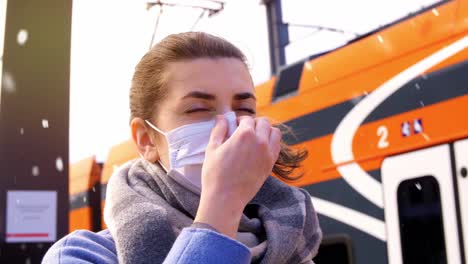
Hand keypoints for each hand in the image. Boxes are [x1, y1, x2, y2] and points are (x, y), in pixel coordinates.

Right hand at [194, 115, 280, 237]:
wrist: (226, 198)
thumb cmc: (215, 174)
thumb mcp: (212, 148)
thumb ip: (219, 130)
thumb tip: (222, 118)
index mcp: (244, 134)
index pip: (247, 119)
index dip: (239, 121)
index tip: (234, 127)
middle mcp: (260, 141)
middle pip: (263, 122)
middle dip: (253, 123)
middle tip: (244, 131)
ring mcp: (267, 153)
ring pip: (274, 132)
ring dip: (266, 131)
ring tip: (255, 138)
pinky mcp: (270, 164)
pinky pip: (277, 146)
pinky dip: (271, 143)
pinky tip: (260, 148)